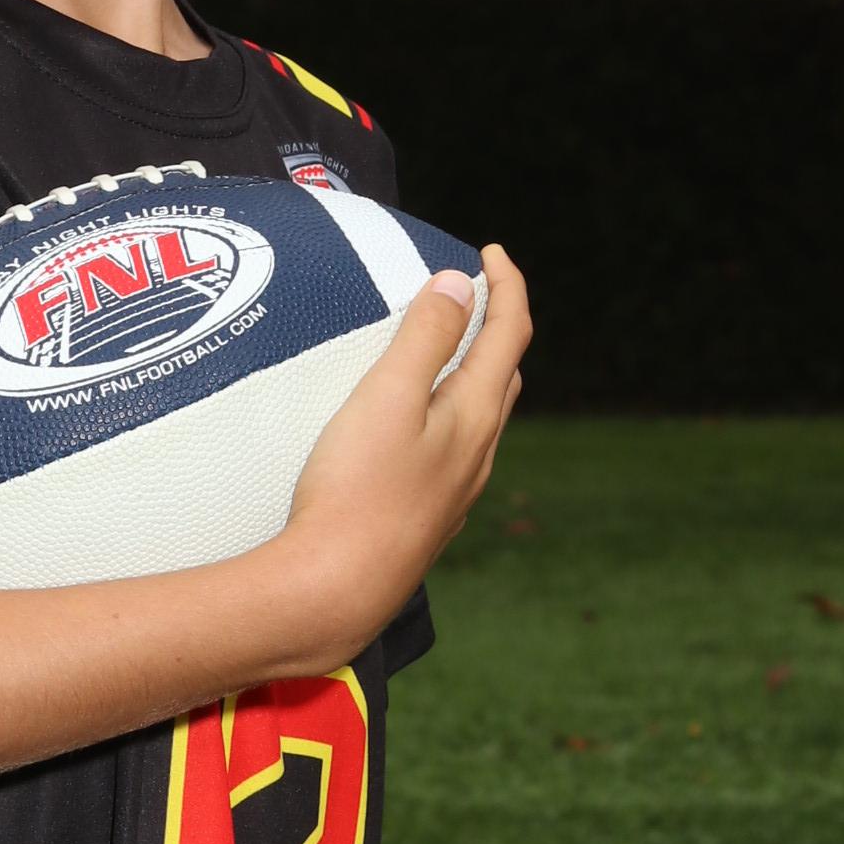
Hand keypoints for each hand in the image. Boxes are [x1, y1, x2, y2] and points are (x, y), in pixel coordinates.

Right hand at [279, 243, 529, 667]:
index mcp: (474, 416)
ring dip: (476, 373)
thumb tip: (460, 285)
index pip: (510, 334)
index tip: (492, 252)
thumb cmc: (354, 492)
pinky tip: (419, 427)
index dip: (507, 286)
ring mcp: (455, 492)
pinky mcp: (427, 519)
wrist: (333, 592)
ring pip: (483, 418)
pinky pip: (456, 452)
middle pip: (503, 375)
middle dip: (498, 326)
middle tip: (475, 295)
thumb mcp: (387, 398)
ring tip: (448, 350)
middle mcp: (477, 455)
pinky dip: (450, 415)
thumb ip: (424, 337)